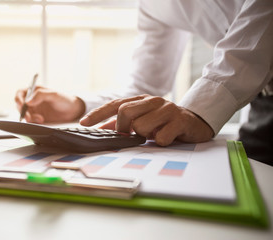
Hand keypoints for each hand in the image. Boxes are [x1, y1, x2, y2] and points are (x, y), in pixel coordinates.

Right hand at [15, 86, 84, 122]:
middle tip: (29, 117)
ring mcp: (35, 110)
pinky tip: (42, 121)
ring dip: (30, 118)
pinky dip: (34, 122)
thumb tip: (28, 101)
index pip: (21, 93)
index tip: (21, 105)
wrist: (73, 111)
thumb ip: (40, 95)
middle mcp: (33, 100)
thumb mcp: (53, 95)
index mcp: (35, 91)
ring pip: (25, 114)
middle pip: (20, 105)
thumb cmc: (64, 99)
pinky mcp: (38, 118)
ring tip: (41, 119)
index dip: (18, 98)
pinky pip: (31, 121)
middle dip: (24, 112)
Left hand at [79, 94, 213, 145]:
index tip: (83, 124)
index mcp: (141, 99)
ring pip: (141, 126)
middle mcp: (152, 101)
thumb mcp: (142, 121)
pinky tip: (168, 137)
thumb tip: (101, 130)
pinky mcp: (179, 120)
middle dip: (124, 128)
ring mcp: (166, 109)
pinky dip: (160, 142)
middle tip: (134, 134)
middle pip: (124, 112)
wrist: (195, 122)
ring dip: (145, 136)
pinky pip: (160, 137)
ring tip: (155, 134)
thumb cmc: (164, 123)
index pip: (114, 104)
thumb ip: (123, 124)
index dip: (98, 114)